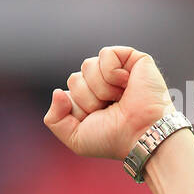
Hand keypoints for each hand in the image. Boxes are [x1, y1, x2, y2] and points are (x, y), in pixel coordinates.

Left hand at [43, 47, 172, 160]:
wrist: (139, 134)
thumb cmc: (111, 139)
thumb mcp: (75, 138)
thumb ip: (54, 119)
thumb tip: (57, 92)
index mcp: (89, 100)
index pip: (68, 92)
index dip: (78, 108)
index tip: (95, 120)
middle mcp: (101, 84)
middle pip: (75, 78)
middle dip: (87, 98)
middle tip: (108, 109)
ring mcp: (116, 70)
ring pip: (87, 65)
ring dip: (100, 88)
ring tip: (118, 98)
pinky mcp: (131, 58)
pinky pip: (105, 54)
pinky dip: (112, 73)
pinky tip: (126, 84)